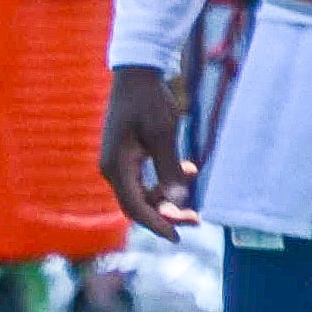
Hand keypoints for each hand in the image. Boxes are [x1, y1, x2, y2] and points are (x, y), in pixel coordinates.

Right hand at [99, 67, 198, 236]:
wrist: (137, 74)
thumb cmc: (148, 102)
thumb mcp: (163, 134)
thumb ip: (169, 169)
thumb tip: (177, 201)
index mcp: (116, 166)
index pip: (134, 207)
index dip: (156, 224)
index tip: (177, 237)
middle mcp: (114, 168)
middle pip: (139, 204)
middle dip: (166, 214)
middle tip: (197, 220)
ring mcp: (121, 162)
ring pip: (144, 193)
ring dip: (168, 197)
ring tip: (194, 187)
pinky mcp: (130, 154)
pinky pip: (147, 178)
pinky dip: (166, 180)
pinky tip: (190, 167)